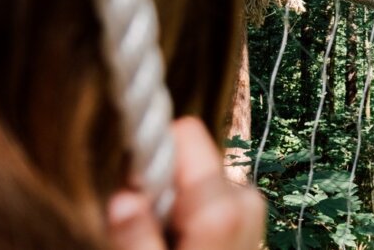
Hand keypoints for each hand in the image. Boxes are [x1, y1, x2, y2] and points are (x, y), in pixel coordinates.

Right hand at [107, 118, 265, 249]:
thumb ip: (135, 237)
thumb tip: (122, 198)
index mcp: (222, 206)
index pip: (186, 134)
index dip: (152, 155)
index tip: (136, 193)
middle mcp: (245, 196)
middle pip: (191, 155)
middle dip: (164, 183)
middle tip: (154, 230)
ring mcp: (251, 204)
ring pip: (199, 175)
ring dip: (177, 202)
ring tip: (174, 242)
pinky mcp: (249, 213)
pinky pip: (211, 193)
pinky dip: (193, 212)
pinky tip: (190, 244)